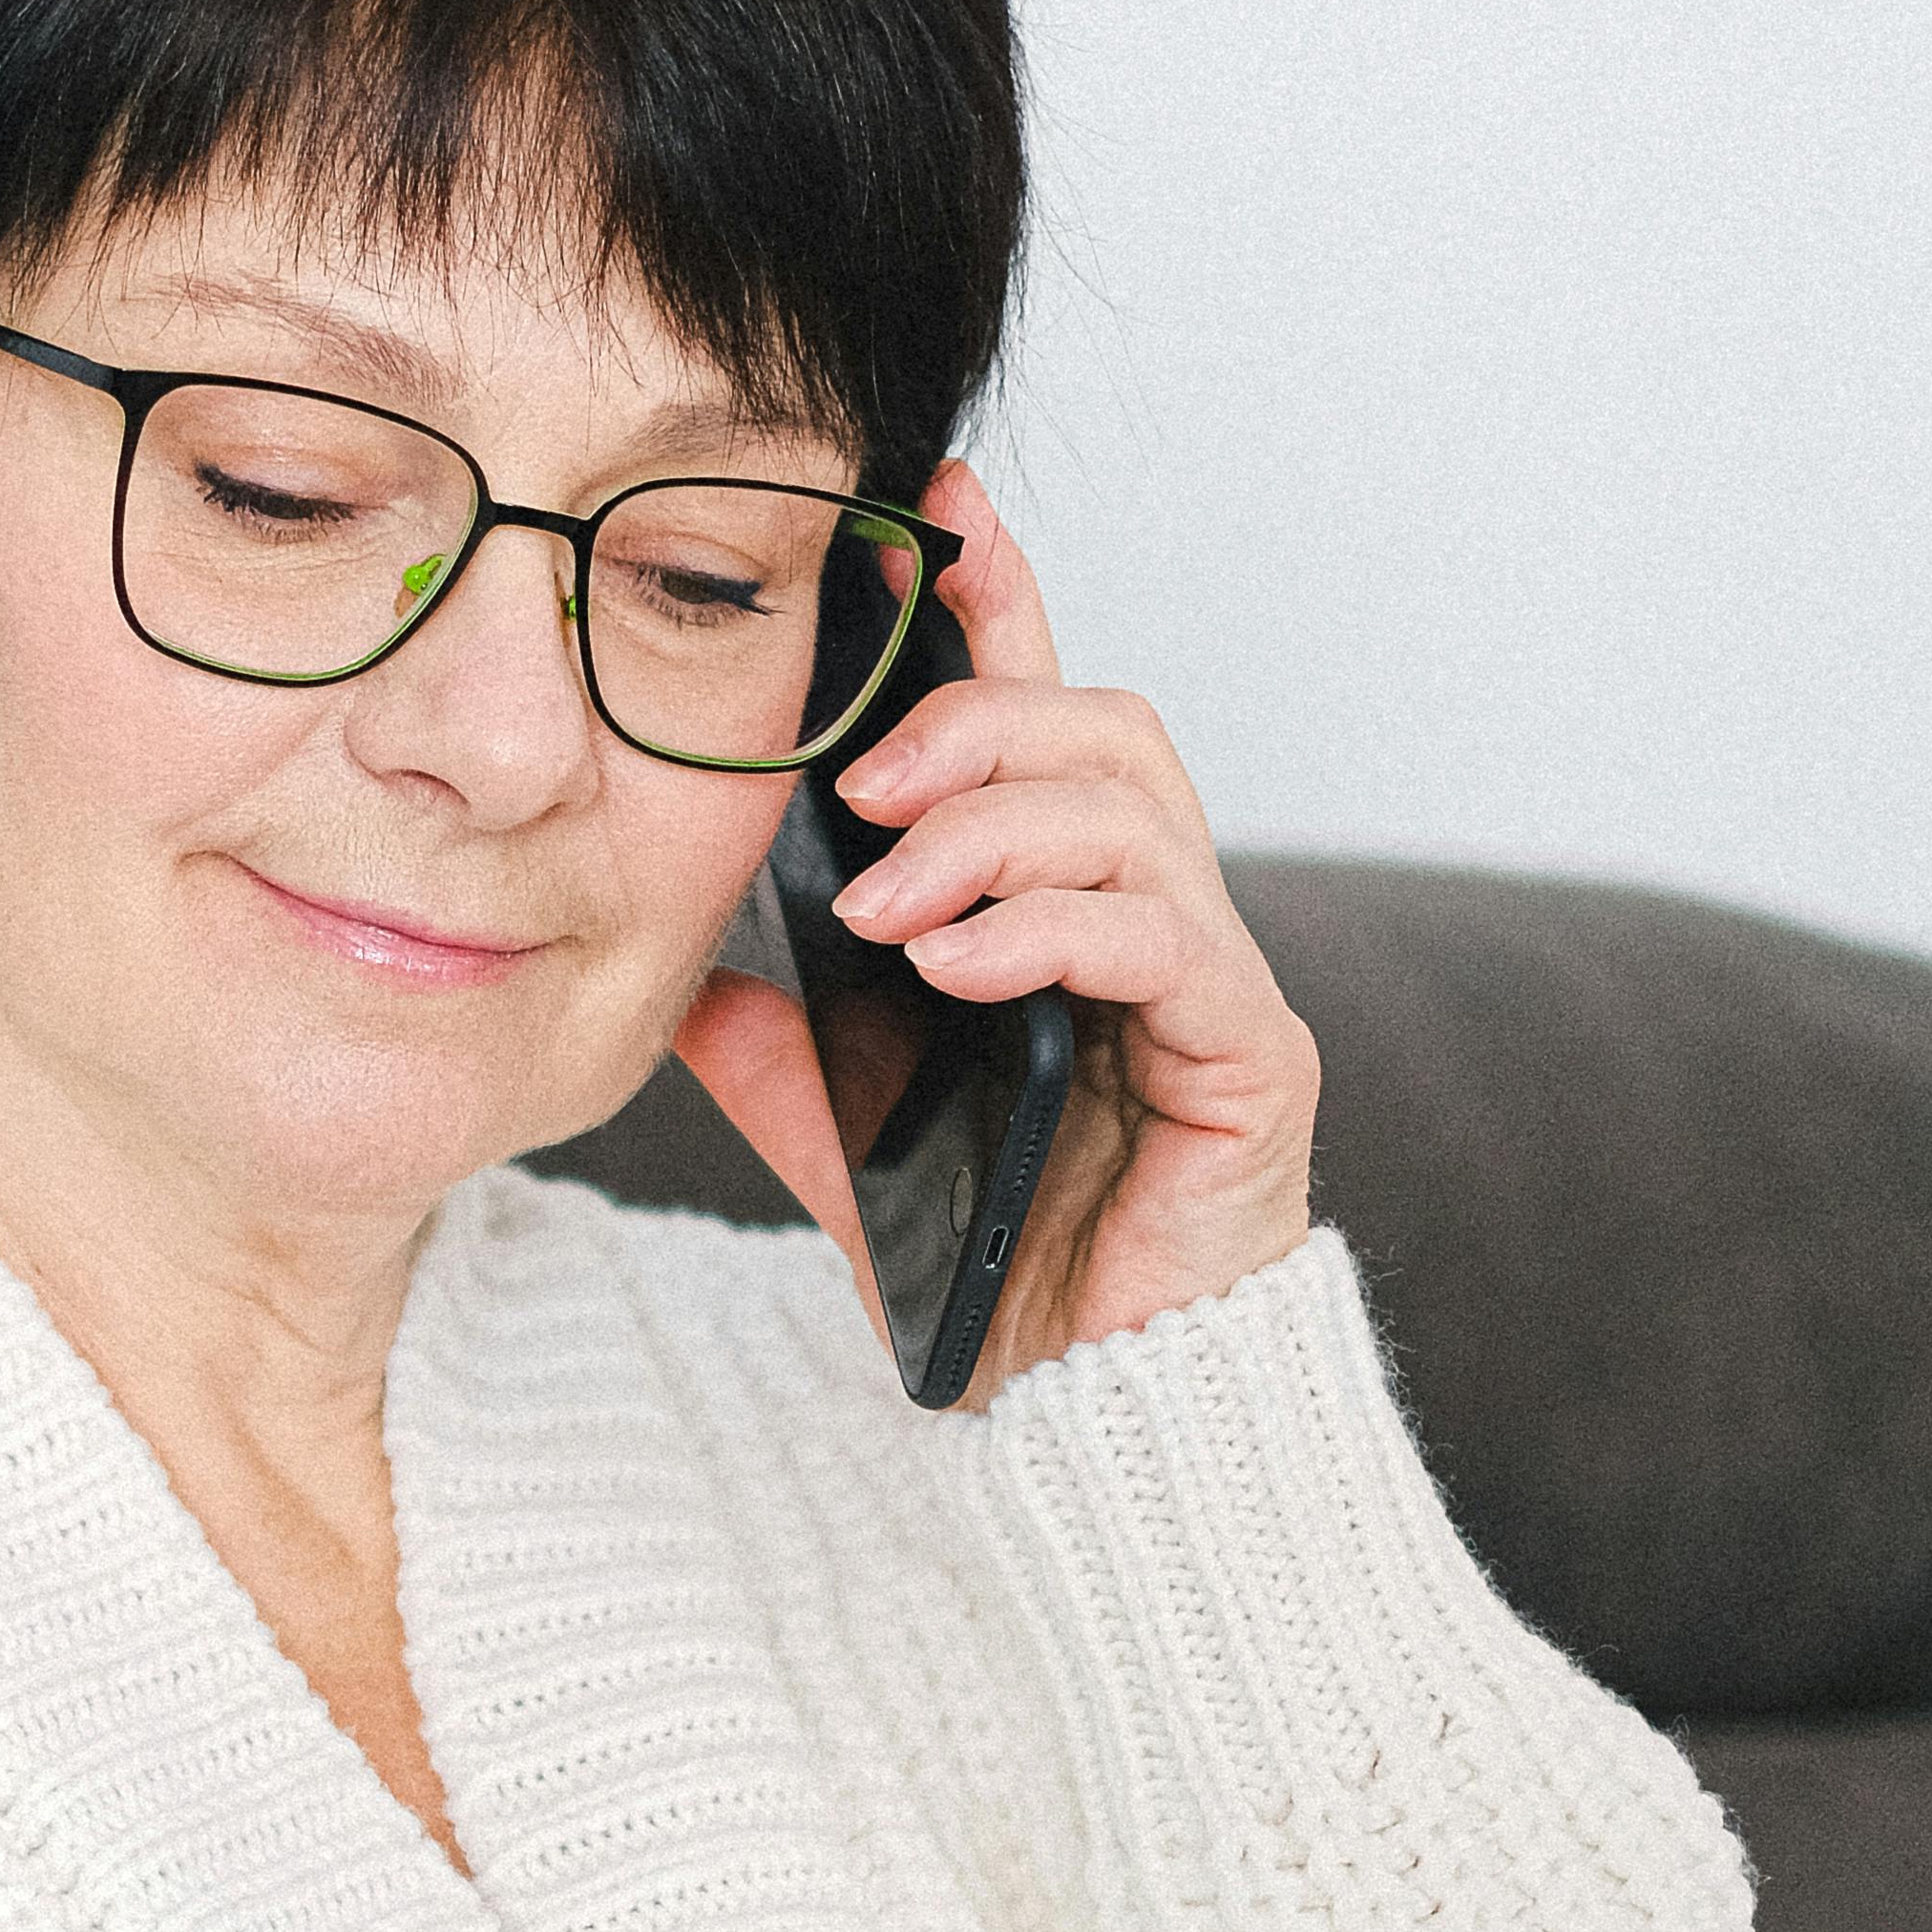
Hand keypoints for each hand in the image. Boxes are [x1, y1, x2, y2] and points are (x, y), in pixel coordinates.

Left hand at [671, 472, 1316, 1400]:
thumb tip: (678, 973)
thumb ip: (781, 1049)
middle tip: (862, 781)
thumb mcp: (844, 1139)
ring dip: (994, 829)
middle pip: (1102, 728)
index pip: (1040, 715)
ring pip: (1135, 809)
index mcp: (1067, 912)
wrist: (1084, 1416)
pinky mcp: (1253, 1059)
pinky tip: (956, 967)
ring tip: (889, 904)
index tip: (924, 515)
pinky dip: (1051, 929)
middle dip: (976, 722)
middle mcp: (1157, 924)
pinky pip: (1167, 939)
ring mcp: (1215, 986)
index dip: (996, 602)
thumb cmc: (996, 1267)